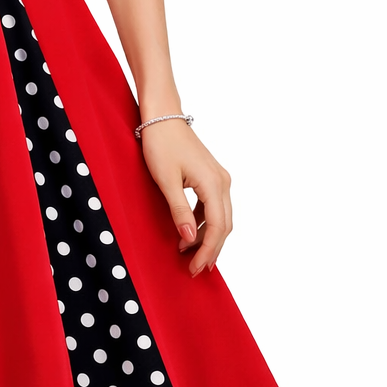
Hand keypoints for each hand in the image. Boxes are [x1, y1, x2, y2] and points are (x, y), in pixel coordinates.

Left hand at [139, 120, 231, 274]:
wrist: (163, 117)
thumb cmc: (162, 145)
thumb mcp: (166, 181)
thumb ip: (179, 211)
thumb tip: (190, 239)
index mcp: (214, 184)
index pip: (217, 228)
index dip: (207, 251)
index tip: (195, 268)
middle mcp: (223, 182)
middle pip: (224, 226)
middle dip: (211, 250)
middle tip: (195, 269)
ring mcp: (219, 179)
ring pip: (220, 217)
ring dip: (207, 237)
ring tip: (190, 254)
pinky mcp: (211, 176)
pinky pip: (213, 206)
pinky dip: (204, 222)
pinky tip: (189, 232)